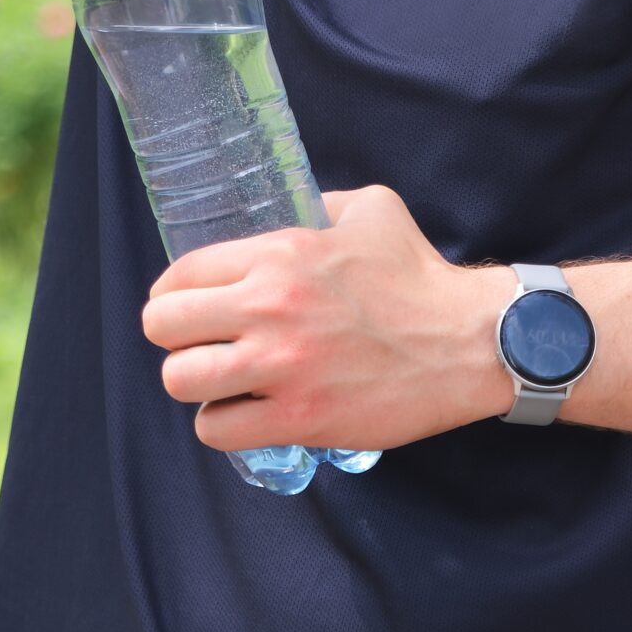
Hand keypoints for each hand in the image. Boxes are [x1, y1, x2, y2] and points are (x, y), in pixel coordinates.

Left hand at [141, 185, 507, 454]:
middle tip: (199, 342)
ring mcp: (282, 367)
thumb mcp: (368, 210)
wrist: (468, 340)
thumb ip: (318, 204)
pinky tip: (244, 412)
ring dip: (194, 382)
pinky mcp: (299, 418)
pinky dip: (222, 424)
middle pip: (163, 326)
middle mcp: (270, 307)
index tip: (188, 306)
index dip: (174, 293)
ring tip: (219, 380)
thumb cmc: (419, 274)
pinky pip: (216, 429)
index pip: (180, 274)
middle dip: (173, 336)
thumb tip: (288, 202)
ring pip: (180, 380)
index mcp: (279, 254)